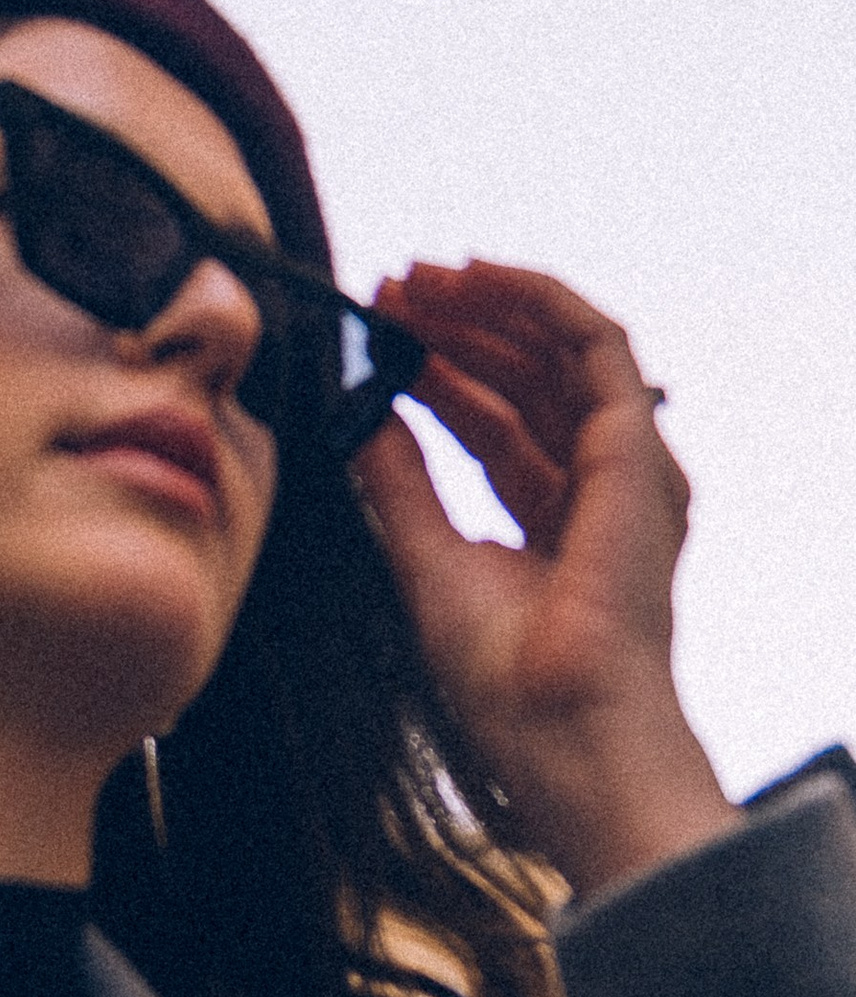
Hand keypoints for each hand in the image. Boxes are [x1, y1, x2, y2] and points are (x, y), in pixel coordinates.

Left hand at [354, 259, 735, 896]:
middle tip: (386, 294)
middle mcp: (597, 488)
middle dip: (455, 330)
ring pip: (556, 350)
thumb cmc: (501, 676)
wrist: (560, 719)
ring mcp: (625, 464)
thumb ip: (399, 483)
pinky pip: (593, 339)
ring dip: (485, 305)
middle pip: (524, 382)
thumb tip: (361, 414)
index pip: (493, 427)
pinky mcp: (636, 442)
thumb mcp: (423, 560)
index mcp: (552, 524)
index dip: (436, 378)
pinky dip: (534, 298)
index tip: (377, 344)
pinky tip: (472, 277)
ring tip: (412, 281)